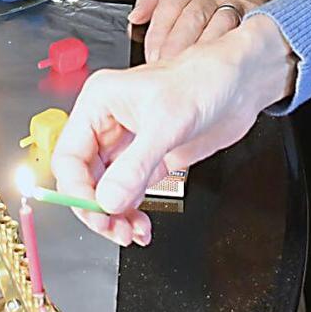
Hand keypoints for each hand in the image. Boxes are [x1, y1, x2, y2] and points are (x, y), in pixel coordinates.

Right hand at [48, 16, 297, 245]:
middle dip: (97, 208)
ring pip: (105, 190)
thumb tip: (108, 200)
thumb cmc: (205, 80)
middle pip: (83, 178)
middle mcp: (108, 123)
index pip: (69, 156)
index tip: (97, 212)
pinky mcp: (149, 158)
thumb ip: (136, 165)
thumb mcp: (167, 122)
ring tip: (131, 231)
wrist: (242, 82)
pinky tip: (141, 225)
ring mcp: (129, 143)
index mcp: (99, 103)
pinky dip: (131, 213)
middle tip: (115, 228)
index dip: (77, 189)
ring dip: (114, 215)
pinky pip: (128, 192)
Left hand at [129, 0, 284, 62]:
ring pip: (217, 29)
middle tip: (165, 70)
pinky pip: (241, 32)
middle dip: (176, 49)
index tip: (150, 56)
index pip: (168, 8)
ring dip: (202, 52)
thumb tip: (136, 17)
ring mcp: (234, 0)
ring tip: (189, 72)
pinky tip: (220, 62)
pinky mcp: (255, 11)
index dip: (157, 35)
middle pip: (191, 21)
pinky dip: (230, 48)